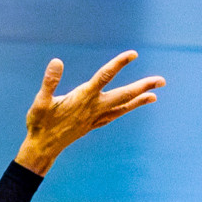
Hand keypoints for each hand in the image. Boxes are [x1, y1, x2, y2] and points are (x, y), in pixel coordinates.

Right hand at [14, 51, 162, 174]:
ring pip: (123, 106)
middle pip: (123, 95)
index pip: (104, 77)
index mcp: (82, 98)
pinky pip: (116, 114)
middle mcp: (93, 107)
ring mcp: (95, 117)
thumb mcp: (40, 101)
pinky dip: (128, 109)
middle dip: (142, 87)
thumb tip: (57, 61)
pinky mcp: (93, 124)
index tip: (133, 54)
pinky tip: (134, 105)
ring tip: (154, 94)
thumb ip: (49, 81)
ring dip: (140, 99)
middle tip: (161, 81)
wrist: (43, 147)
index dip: (119, 64)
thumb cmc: (40, 123)